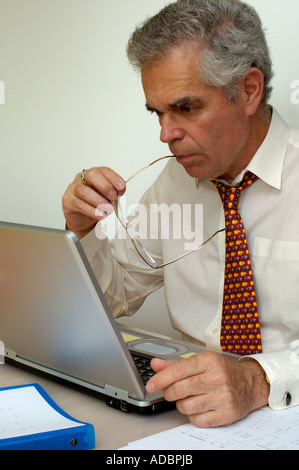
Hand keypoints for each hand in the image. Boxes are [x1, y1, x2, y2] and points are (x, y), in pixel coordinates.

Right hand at [62, 167, 125, 238]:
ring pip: (84, 191)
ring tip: (108, 209)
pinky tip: (100, 214)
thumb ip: (113, 192)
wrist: (82, 220)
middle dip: (105, 186)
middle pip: (91, 175)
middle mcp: (82, 179)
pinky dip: (92, 210)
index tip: (121, 187)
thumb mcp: (107, 198)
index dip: (113, 178)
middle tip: (113, 197)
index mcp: (94, 175)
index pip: (103, 170)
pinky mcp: (68, 201)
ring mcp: (73, 189)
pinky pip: (79, 204)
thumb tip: (120, 190)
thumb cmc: (95, 205)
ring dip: (99, 201)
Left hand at [146, 352, 269, 427]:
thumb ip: (177, 364)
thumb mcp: (202, 361)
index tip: (151, 385)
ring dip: (181, 404)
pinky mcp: (226, 414)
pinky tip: (199, 406)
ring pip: (185, 406)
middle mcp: (217, 378)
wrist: (251, 384)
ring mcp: (223, 397)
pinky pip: (197, 420)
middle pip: (179, 389)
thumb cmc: (223, 371)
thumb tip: (155, 364)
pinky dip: (193, 415)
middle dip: (169, 392)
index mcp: (209, 361)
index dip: (160, 379)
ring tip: (189, 397)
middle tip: (171, 391)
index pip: (177, 370)